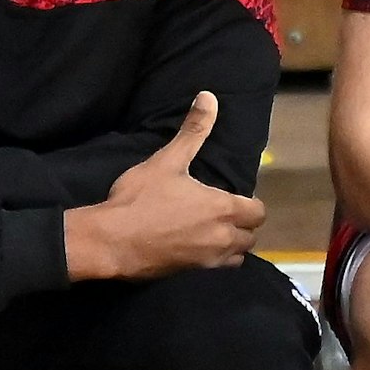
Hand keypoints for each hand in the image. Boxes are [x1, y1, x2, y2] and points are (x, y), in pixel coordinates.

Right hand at [66, 92, 266, 280]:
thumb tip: (209, 96)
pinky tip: (193, 246)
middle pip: (252, 235)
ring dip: (231, 244)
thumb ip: (192, 131)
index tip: (229, 197)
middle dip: (242, 225)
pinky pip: (217, 268)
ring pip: (238, 255)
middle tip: (220, 212)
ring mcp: (209, 259)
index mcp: (223, 208)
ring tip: (211, 231)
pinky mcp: (193, 273)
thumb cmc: (140, 199)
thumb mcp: (166, 160)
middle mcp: (224, 237)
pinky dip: (214, 258)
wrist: (112, 241)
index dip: (248, 203)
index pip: (258, 211)